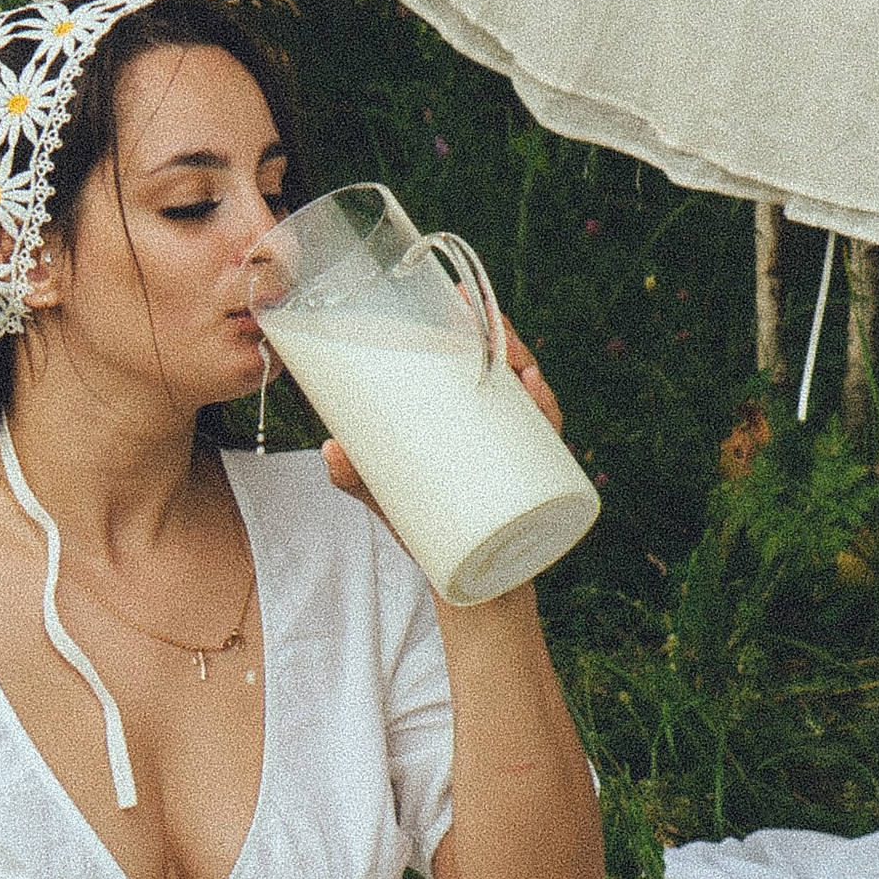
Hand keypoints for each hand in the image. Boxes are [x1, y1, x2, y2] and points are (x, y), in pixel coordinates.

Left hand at [323, 318, 565, 510]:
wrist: (460, 584)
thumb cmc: (424, 526)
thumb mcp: (385, 493)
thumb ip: (355, 476)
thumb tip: (329, 450)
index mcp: (469, 418)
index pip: (479, 358)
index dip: (476, 321)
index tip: (458, 294)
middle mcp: (501, 430)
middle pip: (512, 371)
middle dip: (504, 341)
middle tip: (485, 327)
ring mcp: (521, 457)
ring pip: (534, 403)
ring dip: (527, 373)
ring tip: (507, 360)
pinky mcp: (534, 487)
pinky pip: (549, 450)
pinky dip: (545, 420)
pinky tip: (536, 398)